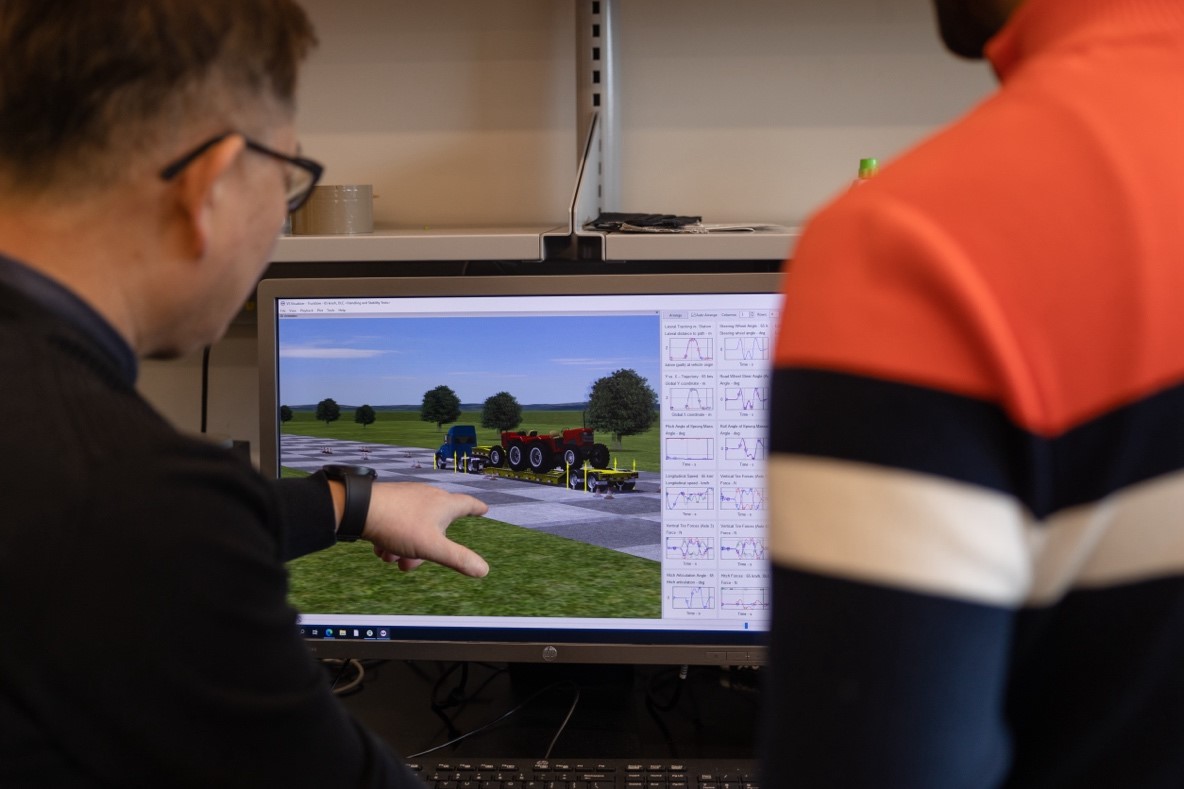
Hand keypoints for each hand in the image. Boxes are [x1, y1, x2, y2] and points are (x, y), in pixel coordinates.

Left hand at [361, 481, 489, 577]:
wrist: (360, 509)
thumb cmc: (399, 525)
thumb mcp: (432, 547)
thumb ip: (458, 559)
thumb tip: (483, 569)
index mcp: (444, 504)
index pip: (467, 504)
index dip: (476, 508)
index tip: (483, 509)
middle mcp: (428, 496)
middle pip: (437, 525)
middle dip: (427, 548)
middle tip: (413, 562)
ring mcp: (408, 498)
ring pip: (415, 528)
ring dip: (405, 547)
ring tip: (391, 558)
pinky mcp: (391, 501)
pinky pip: (398, 523)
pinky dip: (393, 539)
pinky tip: (381, 548)